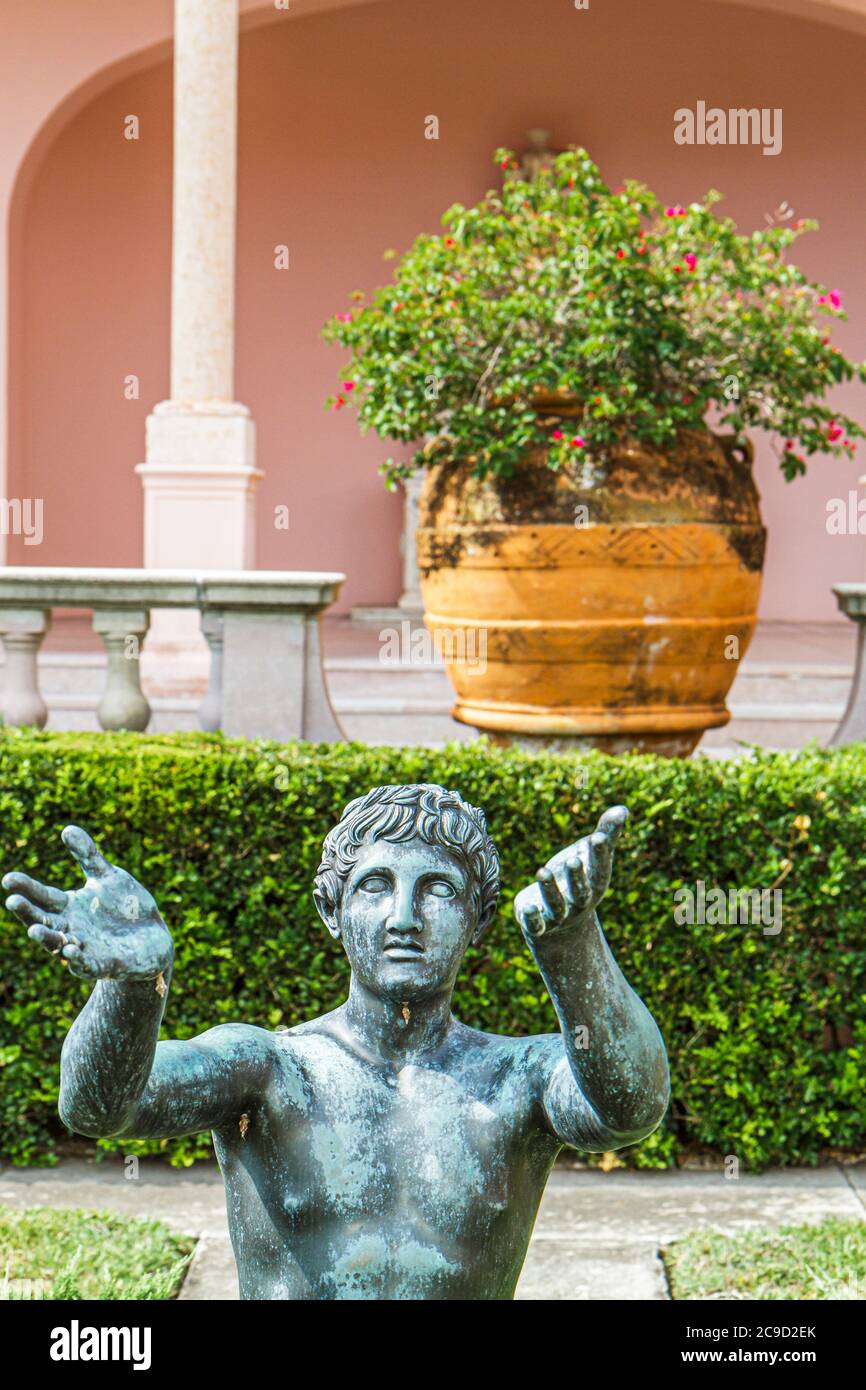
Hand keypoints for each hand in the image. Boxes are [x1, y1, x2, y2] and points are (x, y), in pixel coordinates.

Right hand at [4, 826, 171, 983]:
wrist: (152, 938)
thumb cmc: (125, 906)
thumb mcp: (108, 876)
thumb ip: (88, 856)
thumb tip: (66, 829)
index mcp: (69, 908)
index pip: (43, 897)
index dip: (26, 888)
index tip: (9, 879)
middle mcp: (71, 929)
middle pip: (44, 921)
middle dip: (28, 913)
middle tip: (13, 901)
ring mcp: (87, 948)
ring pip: (59, 946)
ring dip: (47, 939)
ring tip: (34, 930)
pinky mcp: (107, 965)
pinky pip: (89, 965)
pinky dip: (79, 960)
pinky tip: (71, 951)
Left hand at [514, 805, 627, 939]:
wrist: (561, 921)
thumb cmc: (579, 878)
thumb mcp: (590, 856)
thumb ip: (606, 835)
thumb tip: (622, 809)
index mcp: (595, 885)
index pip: (600, 871)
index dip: (600, 856)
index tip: (597, 837)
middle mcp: (579, 903)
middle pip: (581, 893)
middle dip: (577, 878)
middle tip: (572, 860)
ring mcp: (559, 916)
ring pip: (556, 906)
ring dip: (550, 890)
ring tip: (542, 871)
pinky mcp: (539, 924)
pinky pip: (536, 925)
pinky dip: (531, 918)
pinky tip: (526, 908)